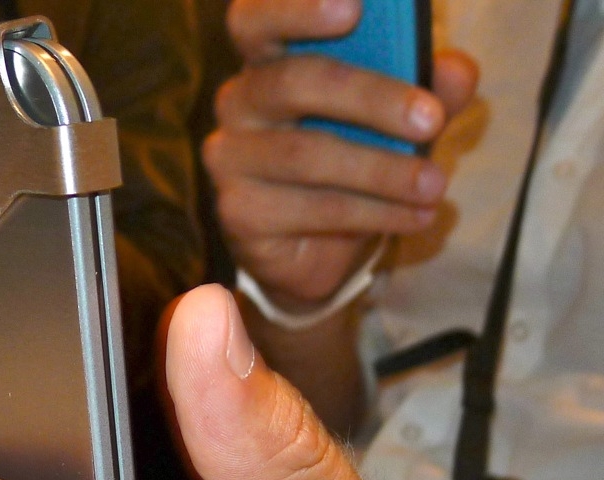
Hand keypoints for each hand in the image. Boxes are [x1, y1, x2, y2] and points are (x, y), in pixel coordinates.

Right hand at [203, 0, 477, 307]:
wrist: (315, 247)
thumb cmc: (353, 158)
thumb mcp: (397, 116)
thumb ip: (426, 87)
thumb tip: (457, 72)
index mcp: (271, 58)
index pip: (257, 18)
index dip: (296, 7)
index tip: (354, 7)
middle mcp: (239, 101)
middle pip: (292, 82)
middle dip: (370, 98)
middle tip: (430, 119)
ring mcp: (230, 159)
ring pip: (305, 154)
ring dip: (381, 171)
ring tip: (434, 184)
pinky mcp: (238, 213)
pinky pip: (310, 208)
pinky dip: (373, 213)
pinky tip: (415, 215)